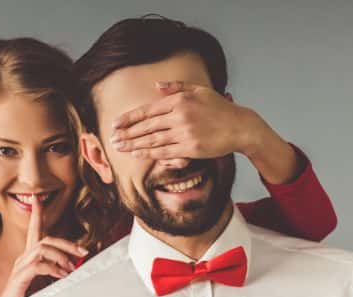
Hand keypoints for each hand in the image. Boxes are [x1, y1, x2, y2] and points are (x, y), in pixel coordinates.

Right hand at [0, 197, 87, 296]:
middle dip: (66, 243)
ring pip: (41, 248)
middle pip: (45, 239)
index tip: (38, 198)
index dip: (36, 214)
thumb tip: (76, 268)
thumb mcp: (46, 286)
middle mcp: (23, 259)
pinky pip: (38, 265)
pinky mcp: (19, 279)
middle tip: (83, 252)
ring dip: (61, 257)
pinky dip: (53, 268)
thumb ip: (57, 274)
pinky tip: (62, 276)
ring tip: (72, 270)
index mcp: (29, 258)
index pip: (33, 230)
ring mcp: (20, 268)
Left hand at [108, 81, 258, 165]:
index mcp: (180, 100)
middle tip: (112, 138)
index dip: (129, 118)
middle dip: (127, 132)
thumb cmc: (220, 109)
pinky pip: (165, 151)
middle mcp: (180, 115)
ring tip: (120, 147)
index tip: (116, 123)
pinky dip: (149, 153)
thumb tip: (156, 86)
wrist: (240, 126)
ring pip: (153, 139)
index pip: (148, 110)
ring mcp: (185, 132)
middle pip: (147, 125)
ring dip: (134, 144)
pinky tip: (138, 153)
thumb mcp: (199, 90)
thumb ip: (176, 87)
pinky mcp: (191, 148)